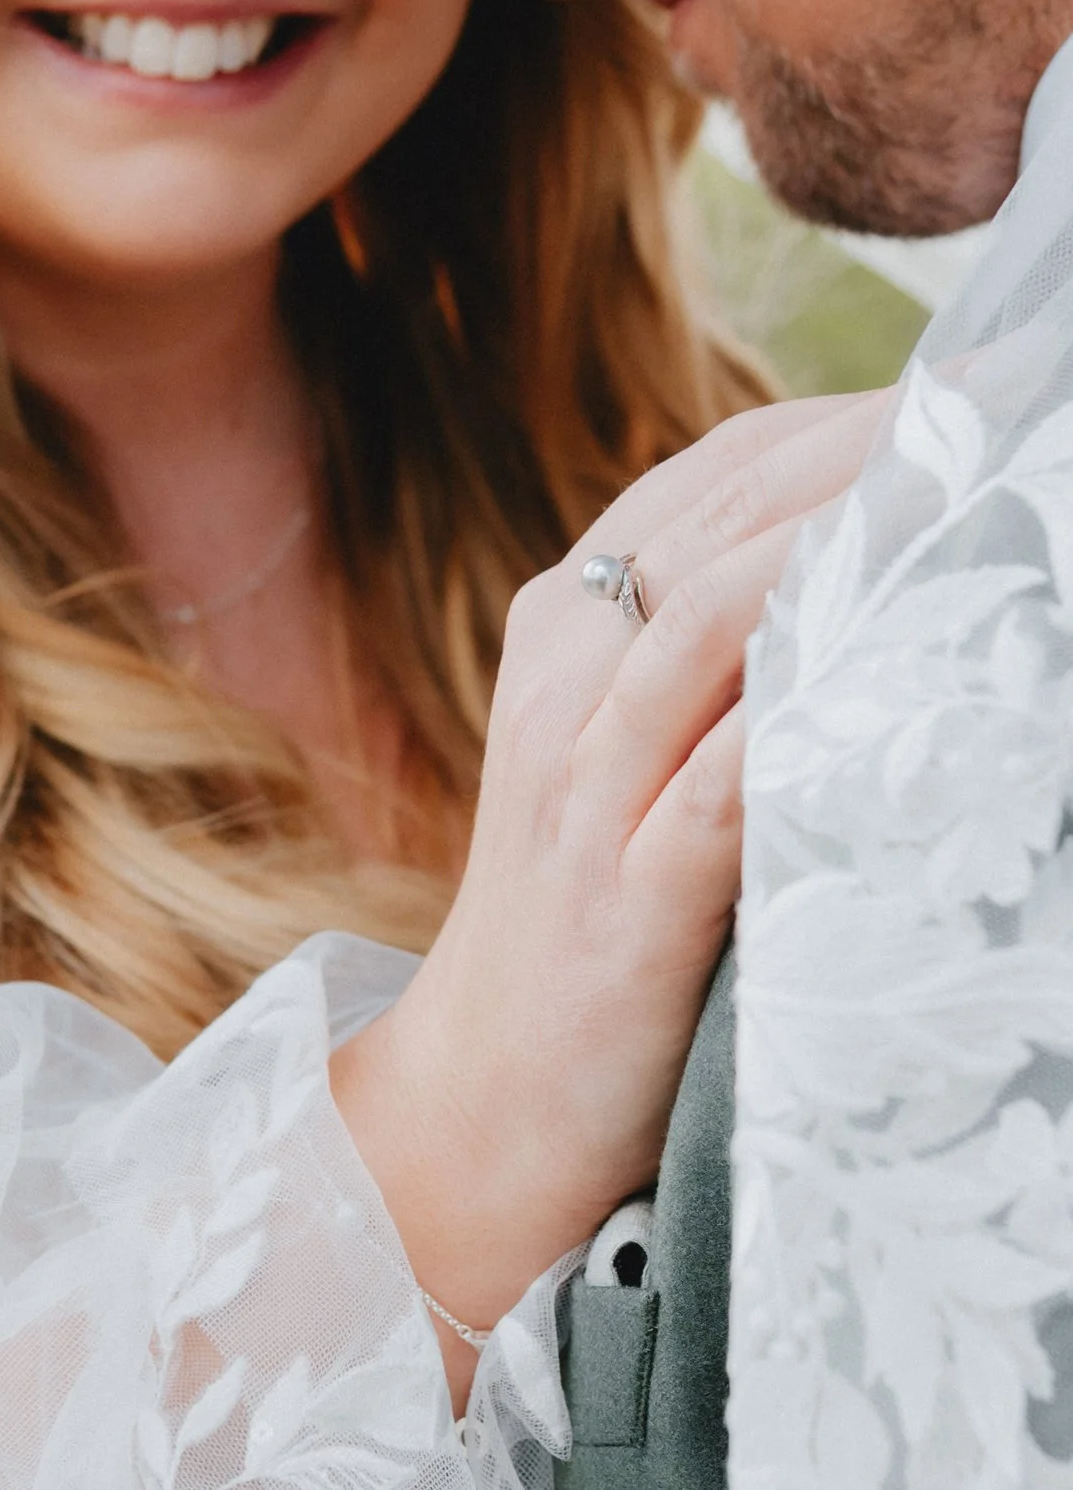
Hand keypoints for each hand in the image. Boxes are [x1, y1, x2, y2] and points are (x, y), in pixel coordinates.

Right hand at [334, 389, 891, 1398]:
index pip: (712, 480)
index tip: (968, 387)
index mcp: (567, 637)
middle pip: (724, 524)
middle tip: (1007, 403)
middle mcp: (569, 687)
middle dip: (873, 452)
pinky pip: (721, 783)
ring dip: (846, 547)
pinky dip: (806, 714)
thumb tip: (854, 582)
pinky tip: (895, 660)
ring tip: (972, 489)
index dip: (841, 418)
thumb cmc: (582, 924)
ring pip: (711, 625)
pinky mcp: (626, 901)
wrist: (481, 1101)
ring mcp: (588, 792)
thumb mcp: (622, 763)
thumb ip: (706, 667)